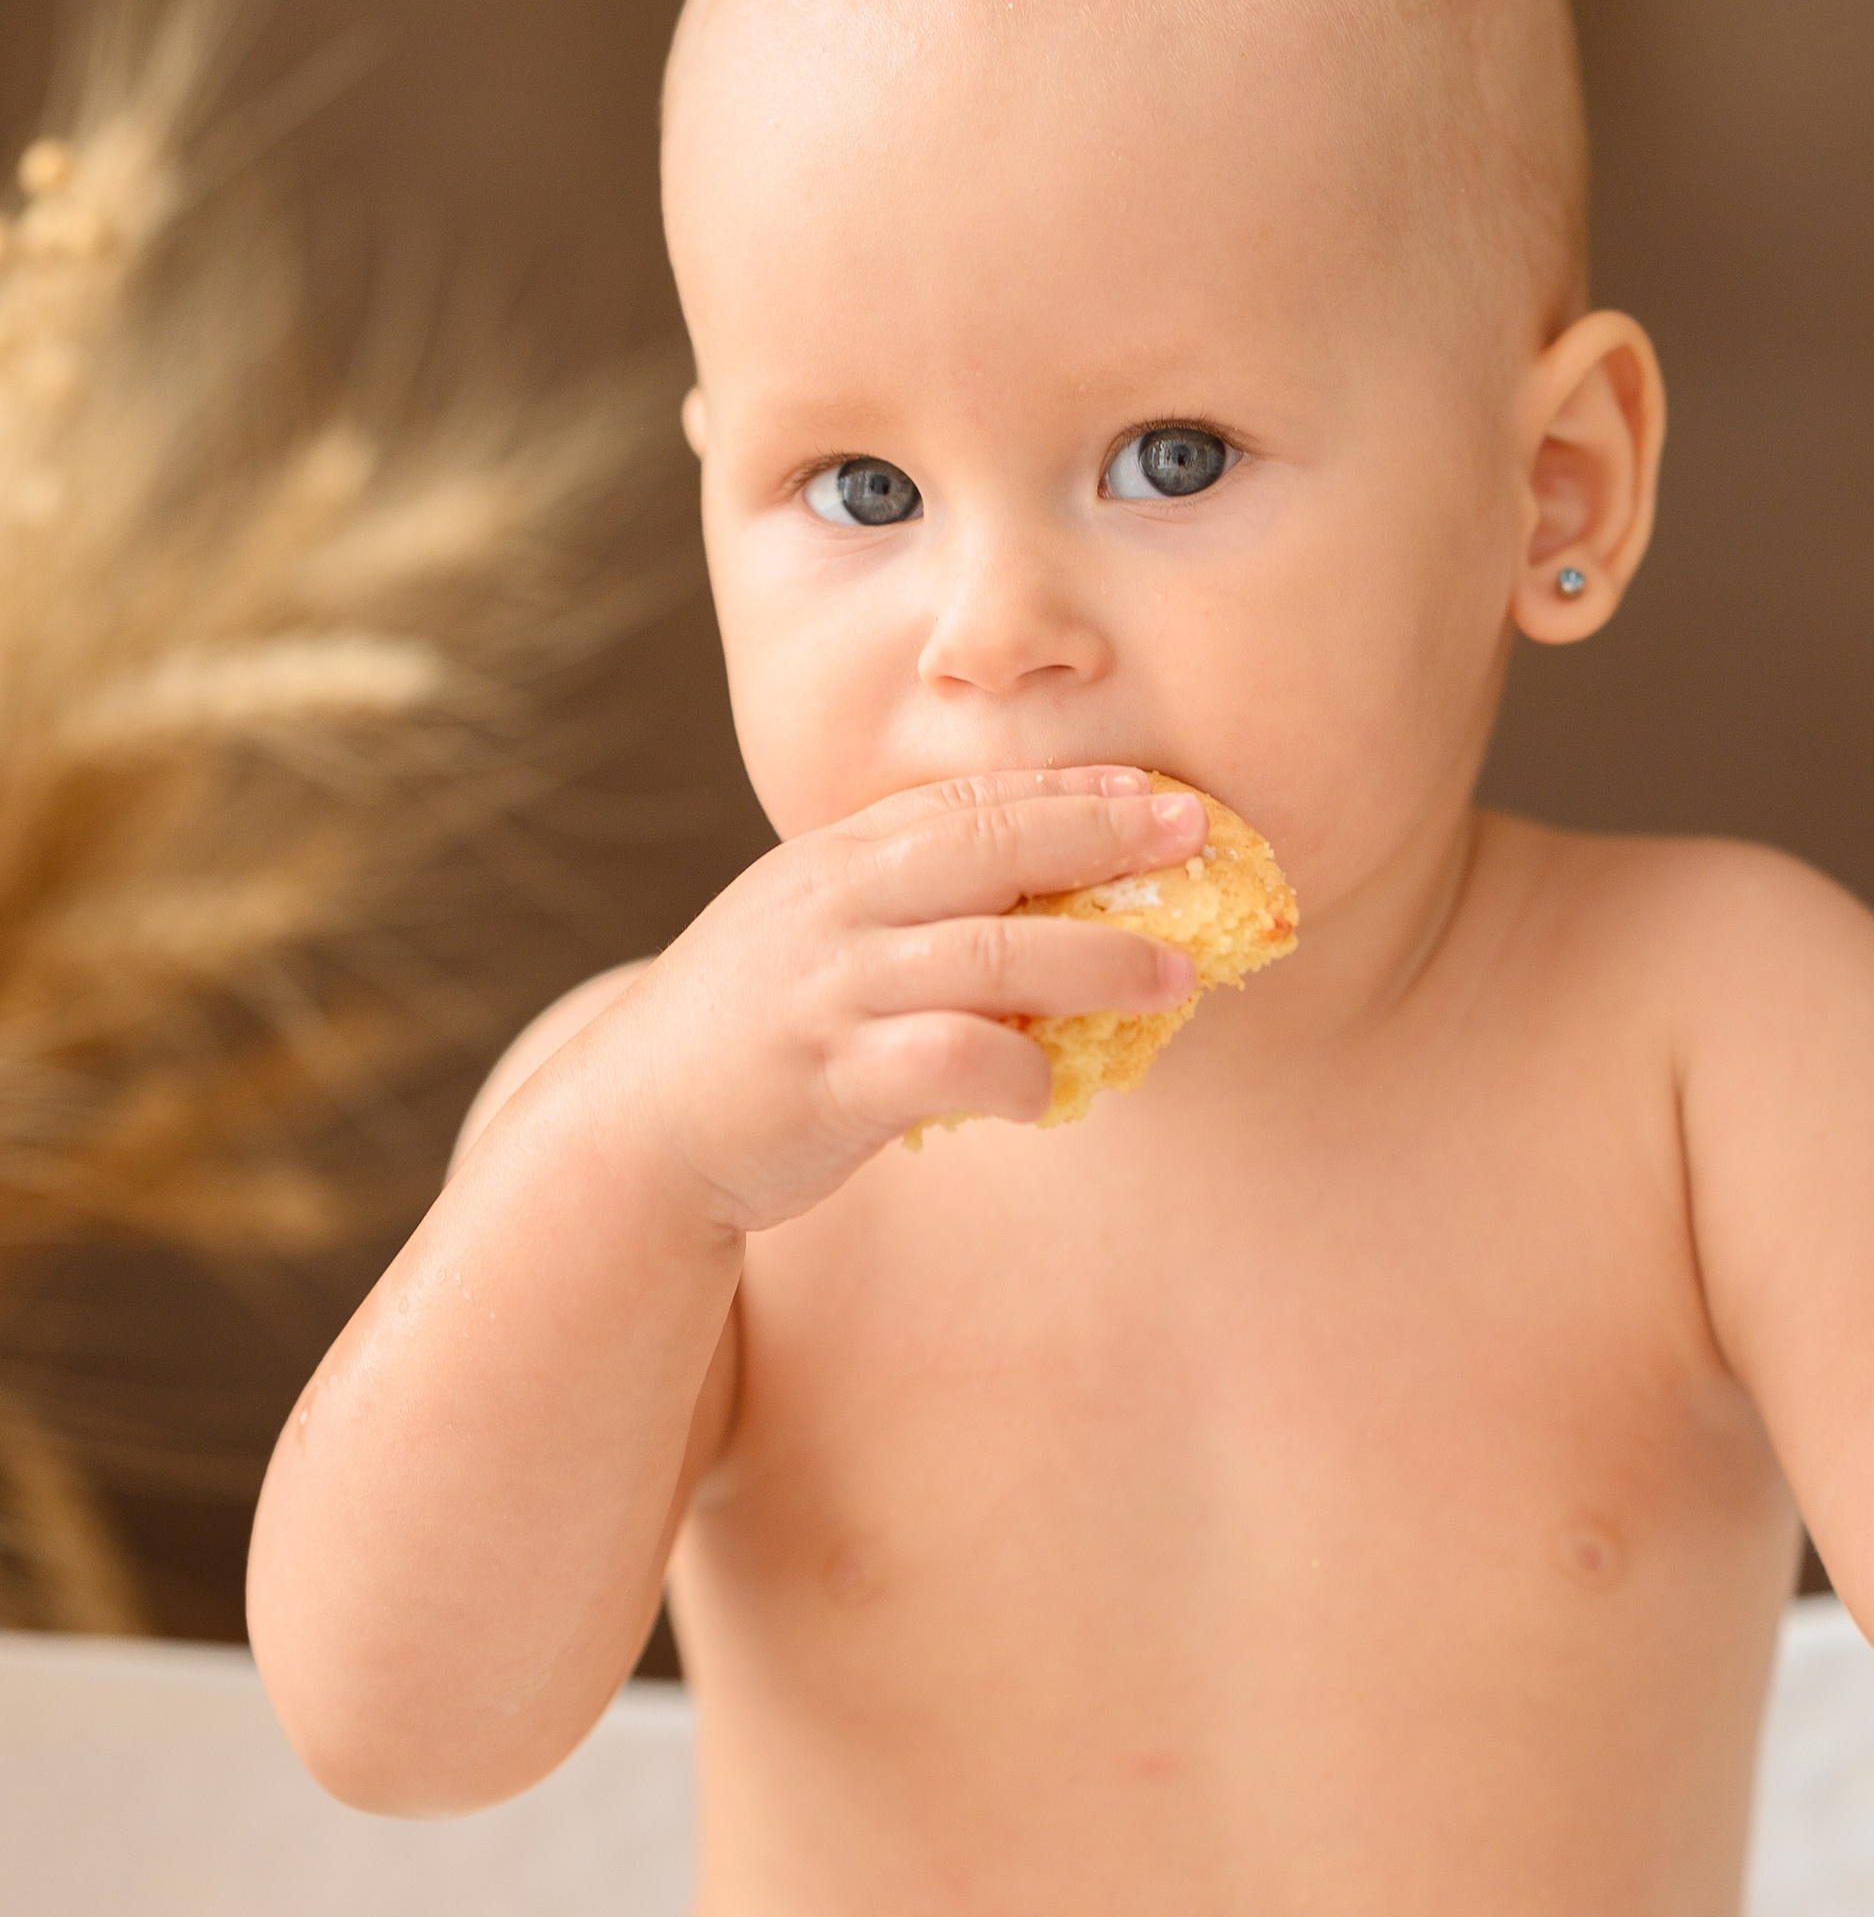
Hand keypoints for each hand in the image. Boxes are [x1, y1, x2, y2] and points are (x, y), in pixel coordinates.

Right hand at [587, 768, 1207, 1231]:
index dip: (1071, 790)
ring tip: (1176, 975)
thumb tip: (1056, 895)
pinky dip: (1016, 1073)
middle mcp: (835, 907)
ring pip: (988, 955)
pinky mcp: (828, 1079)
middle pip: (990, 847)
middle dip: (1102, 834)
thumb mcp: (819, 933)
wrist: (631, 1127)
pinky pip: (946, 1061)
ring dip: (1097, 962)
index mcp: (836, 858)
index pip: (970, 802)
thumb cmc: (755, 1031)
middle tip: (1198, 837)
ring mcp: (829, 990)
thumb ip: (912, 904)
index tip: (1159, 789)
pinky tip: (1054, 1090)